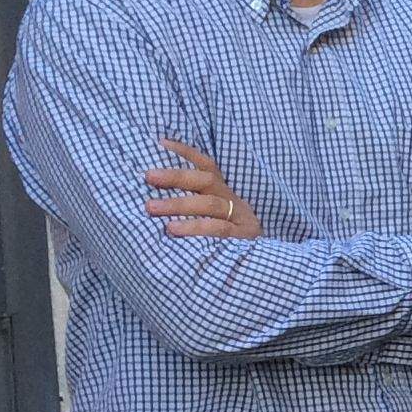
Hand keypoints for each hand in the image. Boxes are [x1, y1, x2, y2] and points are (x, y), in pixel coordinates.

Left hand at [144, 138, 259, 238]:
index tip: (160, 143)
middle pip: (207, 181)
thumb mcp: (214, 222)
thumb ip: (193, 208)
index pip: (207, 166)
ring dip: (178, 204)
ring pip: (210, 205)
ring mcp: (241, 220)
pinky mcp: (244, 239)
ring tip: (152, 208)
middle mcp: (234, 203)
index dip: (186, 153)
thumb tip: (154, 197)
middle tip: (148, 176)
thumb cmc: (227, 244)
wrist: (263, 269)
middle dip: (176, 177)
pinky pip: (218, 230)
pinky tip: (173, 230)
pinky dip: (194, 228)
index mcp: (225, 195)